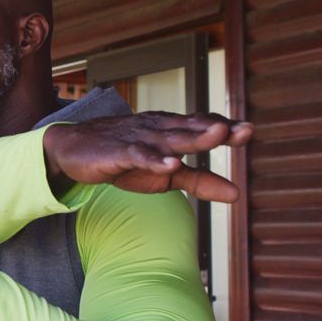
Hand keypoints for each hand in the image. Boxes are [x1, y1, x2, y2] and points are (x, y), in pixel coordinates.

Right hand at [43, 112, 252, 202]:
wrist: (73, 151)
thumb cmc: (124, 159)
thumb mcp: (166, 175)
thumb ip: (201, 181)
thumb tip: (237, 194)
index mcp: (172, 131)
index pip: (202, 126)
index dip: (225, 128)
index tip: (248, 132)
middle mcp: (158, 130)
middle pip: (191, 129)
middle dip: (217, 129)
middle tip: (245, 130)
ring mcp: (138, 139)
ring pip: (170, 138)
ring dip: (194, 137)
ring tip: (218, 136)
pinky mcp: (118, 152)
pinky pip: (138, 155)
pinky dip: (154, 160)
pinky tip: (170, 165)